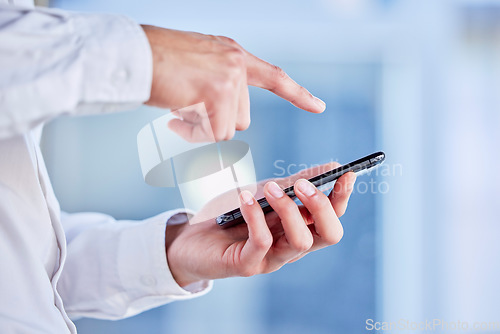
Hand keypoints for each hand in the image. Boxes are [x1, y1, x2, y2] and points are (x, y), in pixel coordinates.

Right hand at [142, 26, 325, 141]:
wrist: (133, 54)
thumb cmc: (155, 61)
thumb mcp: (196, 64)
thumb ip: (215, 84)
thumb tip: (221, 119)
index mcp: (232, 54)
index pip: (273, 76)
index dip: (296, 93)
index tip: (318, 106)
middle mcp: (236, 62)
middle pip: (242, 117)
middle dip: (216, 122)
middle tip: (189, 108)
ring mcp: (229, 77)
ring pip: (228, 128)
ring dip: (202, 126)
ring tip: (178, 105)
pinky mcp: (218, 93)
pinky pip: (214, 133)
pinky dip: (193, 132)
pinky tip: (175, 113)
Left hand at [165, 162, 355, 286]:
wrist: (193, 236)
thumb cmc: (233, 213)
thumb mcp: (266, 192)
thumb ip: (296, 183)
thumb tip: (333, 166)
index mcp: (301, 226)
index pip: (333, 216)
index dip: (342, 197)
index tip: (345, 173)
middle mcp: (292, 245)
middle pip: (329, 235)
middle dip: (322, 207)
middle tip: (302, 185)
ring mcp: (272, 258)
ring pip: (300, 241)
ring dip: (288, 210)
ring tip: (269, 188)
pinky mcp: (248, 265)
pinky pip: (262, 243)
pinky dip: (256, 217)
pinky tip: (245, 198)